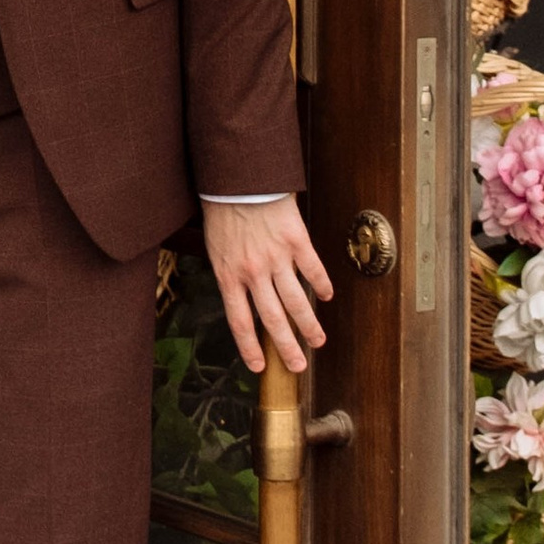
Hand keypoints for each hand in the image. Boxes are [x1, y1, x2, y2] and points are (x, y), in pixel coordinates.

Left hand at [202, 194, 333, 374]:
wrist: (237, 177)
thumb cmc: (222, 209)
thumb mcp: (215, 246)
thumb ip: (230, 272)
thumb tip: (243, 297)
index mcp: (229, 275)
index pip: (240, 321)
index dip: (250, 347)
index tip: (260, 367)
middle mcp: (253, 272)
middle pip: (272, 319)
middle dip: (287, 347)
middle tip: (298, 366)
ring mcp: (276, 257)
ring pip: (296, 301)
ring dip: (308, 324)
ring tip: (318, 340)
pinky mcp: (296, 240)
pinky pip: (313, 269)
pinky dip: (322, 285)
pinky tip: (327, 296)